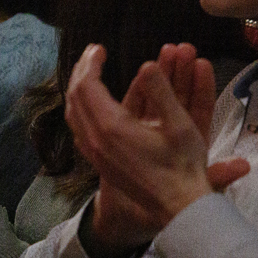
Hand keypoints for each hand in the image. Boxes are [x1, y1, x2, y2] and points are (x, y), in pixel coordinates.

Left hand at [67, 44, 246, 250]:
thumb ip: (161, 92)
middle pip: (76, 96)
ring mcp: (94, 153)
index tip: (101, 48)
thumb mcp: (180, 125)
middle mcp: (96, 139)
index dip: (91, 62)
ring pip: (74, 113)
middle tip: (93, 54)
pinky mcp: (99, 162)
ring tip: (89, 73)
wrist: (178, 209)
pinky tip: (91, 105)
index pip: (87, 85)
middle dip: (82, 71)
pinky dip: (81, 109)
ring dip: (79, 89)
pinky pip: (79, 129)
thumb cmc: (183, 166)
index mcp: (112, 127)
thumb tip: (147, 65)